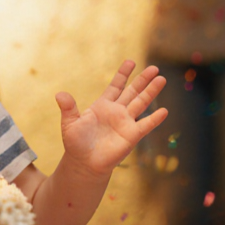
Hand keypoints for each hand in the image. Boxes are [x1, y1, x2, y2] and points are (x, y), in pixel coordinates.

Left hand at [57, 61, 167, 177]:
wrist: (84, 163)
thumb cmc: (76, 143)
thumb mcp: (70, 123)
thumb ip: (68, 108)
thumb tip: (59, 94)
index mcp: (103, 105)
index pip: (116, 86)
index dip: (123, 74)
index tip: (131, 61)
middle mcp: (117, 111)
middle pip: (133, 91)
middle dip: (143, 79)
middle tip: (155, 67)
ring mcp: (126, 123)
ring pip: (141, 103)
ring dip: (151, 92)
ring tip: (162, 79)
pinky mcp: (131, 136)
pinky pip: (145, 125)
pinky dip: (155, 119)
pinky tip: (164, 111)